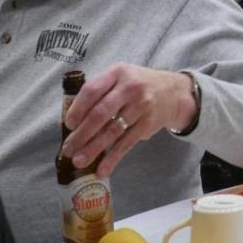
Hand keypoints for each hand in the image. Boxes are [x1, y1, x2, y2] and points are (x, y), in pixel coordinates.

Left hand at [61, 64, 197, 177]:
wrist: (174, 92)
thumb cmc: (138, 85)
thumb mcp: (121, 78)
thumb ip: (100, 91)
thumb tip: (73, 122)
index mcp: (118, 73)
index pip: (92, 90)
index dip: (77, 109)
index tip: (69, 124)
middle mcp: (130, 88)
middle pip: (100, 113)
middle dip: (81, 134)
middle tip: (68, 149)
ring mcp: (141, 106)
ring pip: (112, 131)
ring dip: (93, 149)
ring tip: (79, 161)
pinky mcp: (148, 124)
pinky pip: (127, 143)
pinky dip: (113, 158)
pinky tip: (102, 169)